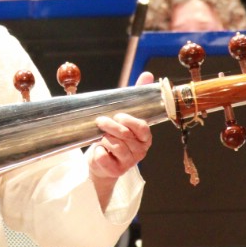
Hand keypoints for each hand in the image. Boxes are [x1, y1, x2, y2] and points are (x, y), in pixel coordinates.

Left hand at [88, 72, 153, 208]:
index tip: (118, 115)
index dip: (129, 120)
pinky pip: (104, 158)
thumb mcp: (124, 116)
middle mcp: (140, 151)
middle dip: (111, 126)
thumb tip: (147, 75)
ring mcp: (129, 162)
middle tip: (100, 121)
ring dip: (104, 138)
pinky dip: (98, 152)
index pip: (142, 127)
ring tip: (100, 136)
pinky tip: (99, 150)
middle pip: (126, 135)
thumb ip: (136, 96)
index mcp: (145, 137)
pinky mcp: (115, 171)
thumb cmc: (114, 136)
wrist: (101, 162)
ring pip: (115, 145)